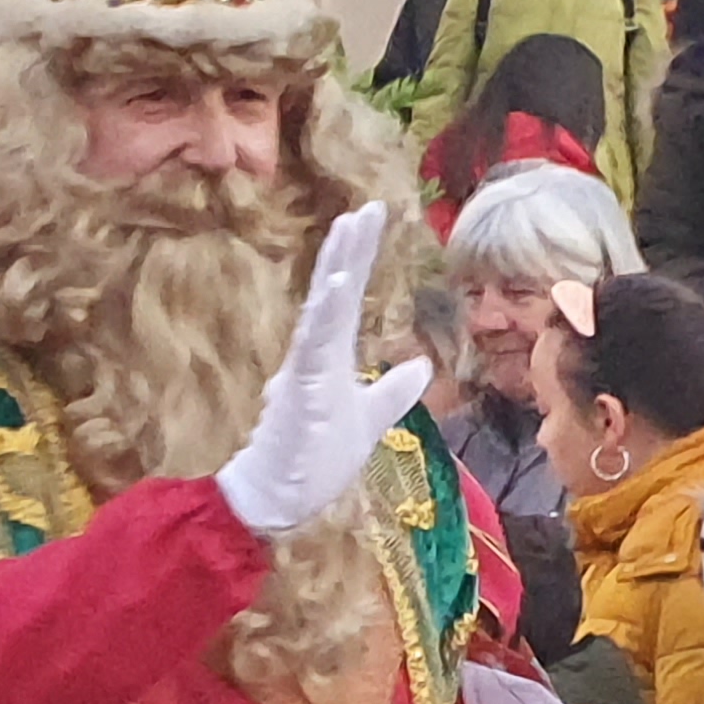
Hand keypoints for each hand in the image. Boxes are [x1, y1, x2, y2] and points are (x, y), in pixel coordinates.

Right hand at [213, 203, 430, 538]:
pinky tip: (331, 289)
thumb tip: (422, 363)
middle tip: (366, 207)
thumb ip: (394, 390)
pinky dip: (322, 318)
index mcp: (332, 355)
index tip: (372, 214)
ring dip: (334, 270)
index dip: (359, 256)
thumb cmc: (318, 457)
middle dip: (350, 249)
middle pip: (334, 291)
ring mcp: (305, 370)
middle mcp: (316, 353)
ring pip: (321, 311)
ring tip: (347, 231)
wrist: (282, 496)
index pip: (349, 296)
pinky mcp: (298, 392)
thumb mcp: (372, 419)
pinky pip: (311, 349)